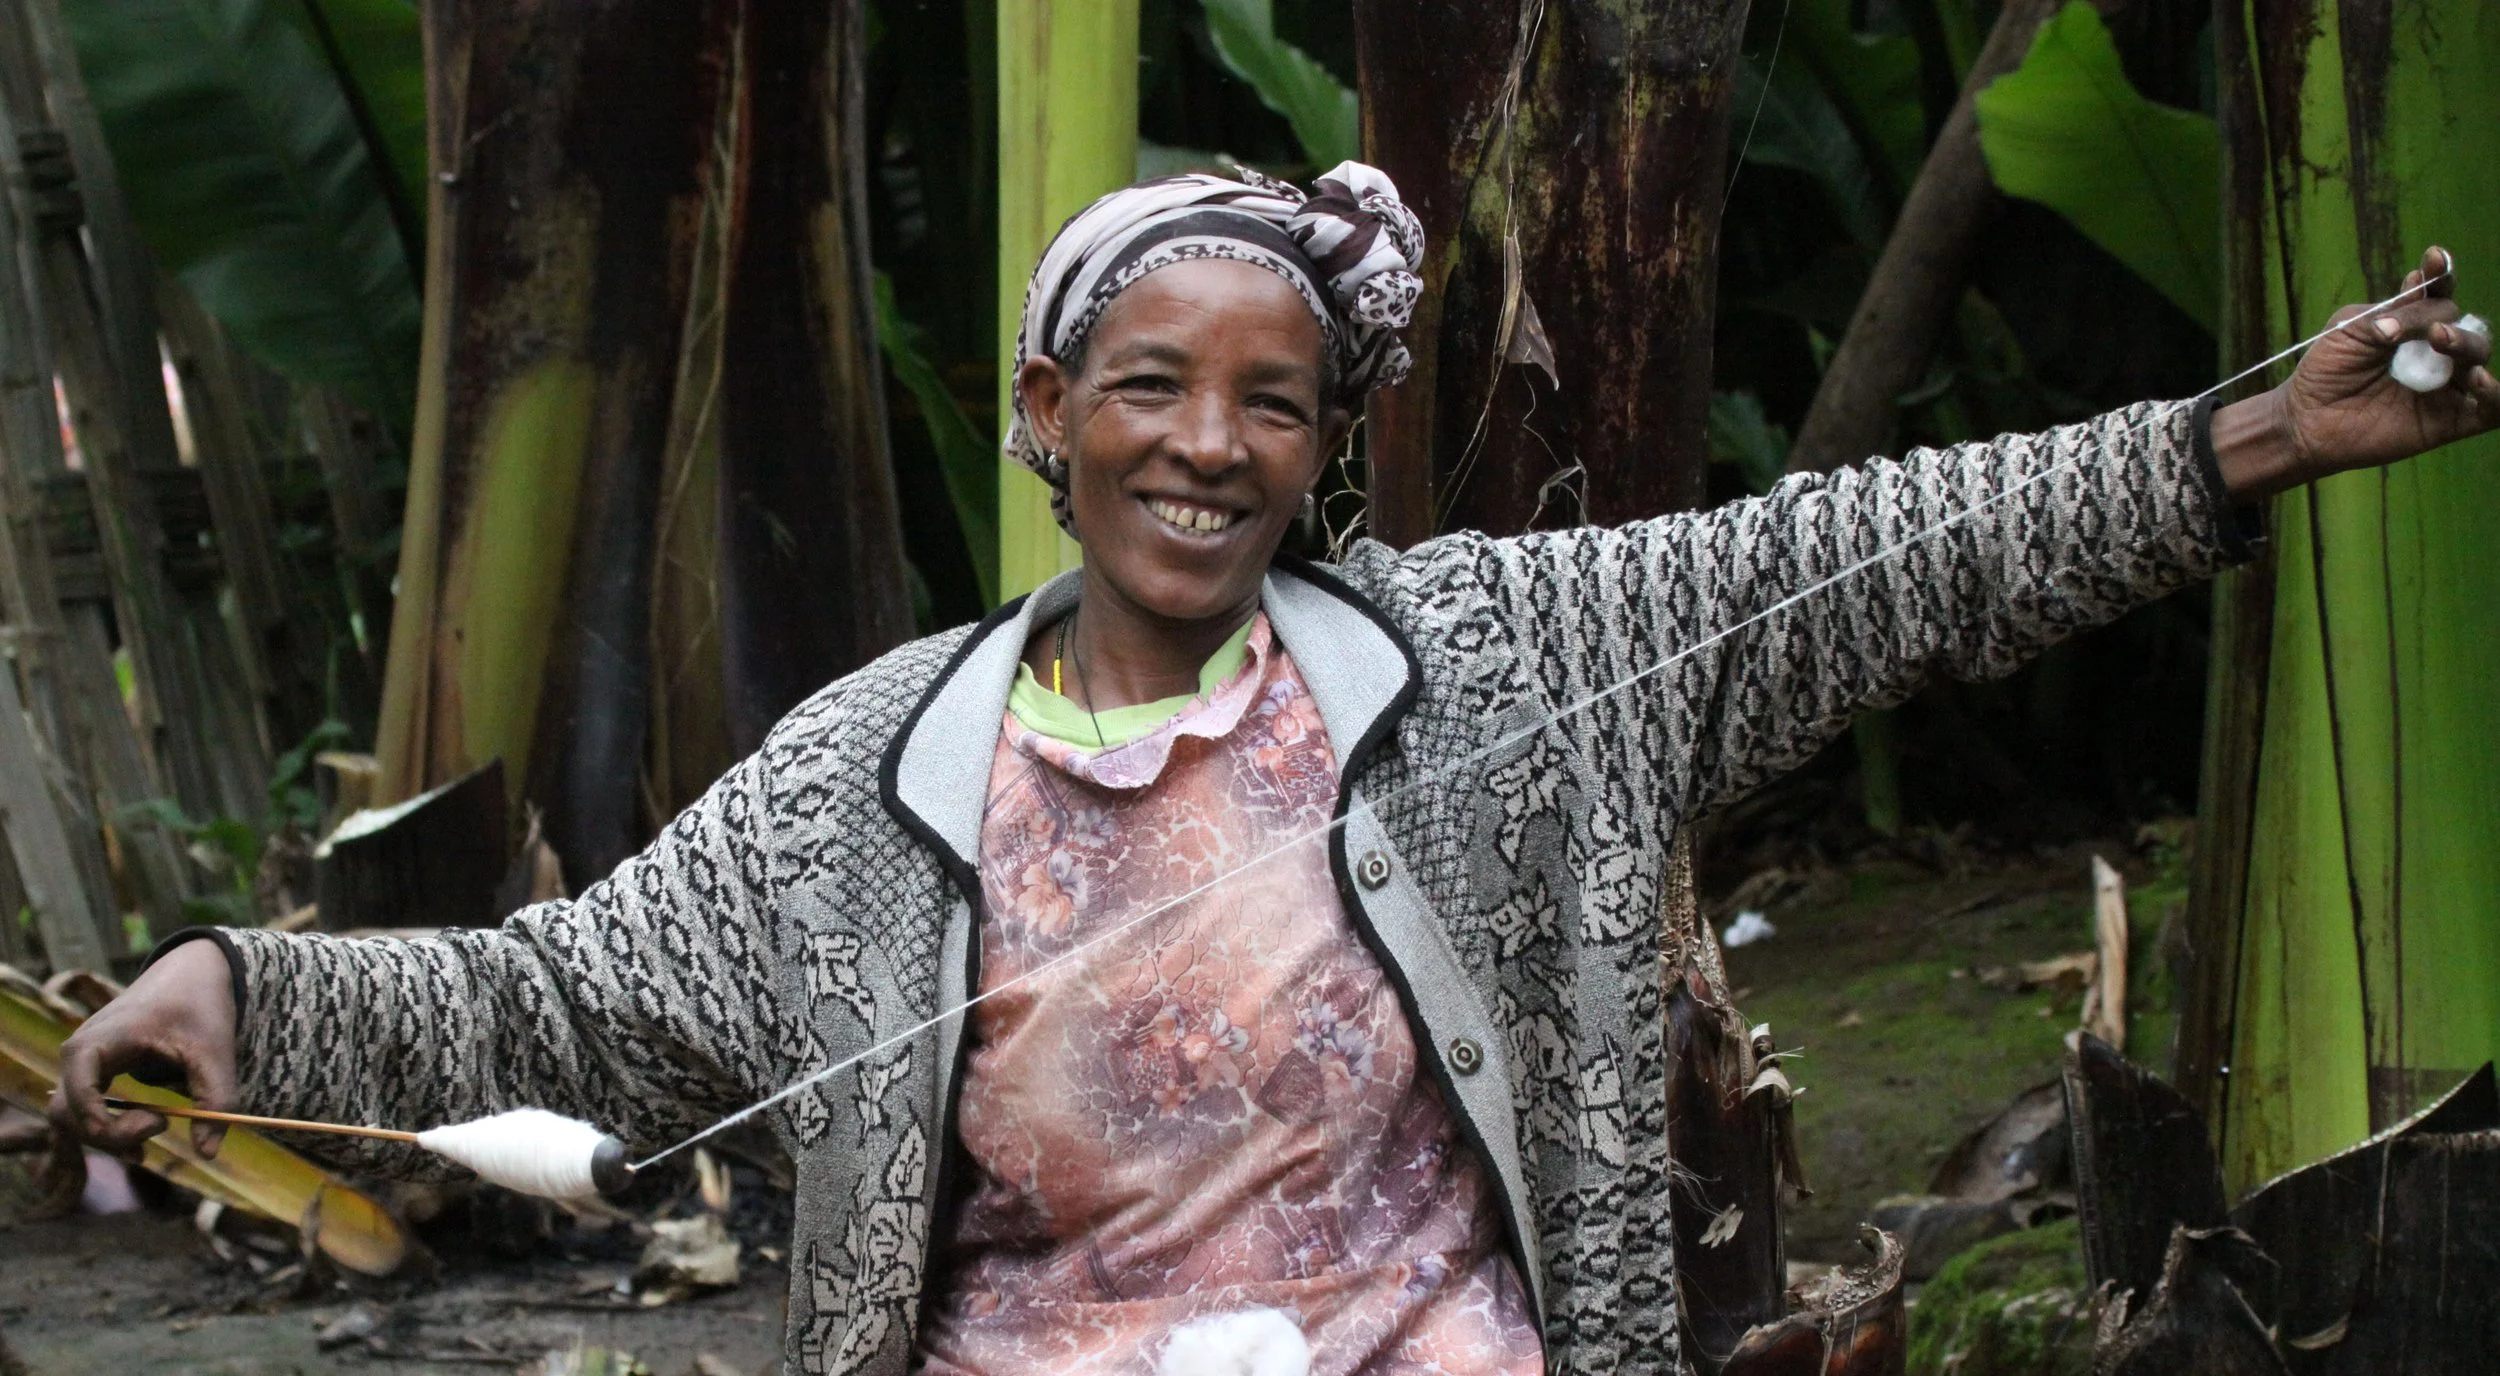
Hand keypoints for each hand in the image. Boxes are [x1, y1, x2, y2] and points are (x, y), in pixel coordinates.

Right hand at [46, 938, 238, 1157]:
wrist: (191, 974)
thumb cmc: (199, 1007)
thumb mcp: (215, 1052)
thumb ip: (216, 1099)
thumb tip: (207, 1153)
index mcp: (95, 1043)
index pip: (75, 1097)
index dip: (106, 1125)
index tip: (158, 1123)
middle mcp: (77, 1055)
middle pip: (66, 1115)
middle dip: (109, 1134)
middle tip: (162, 1124)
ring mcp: (80, 1065)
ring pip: (71, 1118)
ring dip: (107, 1137)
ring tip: (156, 1129)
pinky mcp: (92, 1073)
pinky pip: (84, 1111)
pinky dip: (107, 1129)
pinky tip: (143, 1139)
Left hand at [2214, 246, 2498, 499]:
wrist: (2306, 421)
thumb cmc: (2326, 371)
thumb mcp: (2350, 331)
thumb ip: (2391, 313)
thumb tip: (2422, 296)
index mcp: (2412, 324)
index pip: (2438, 295)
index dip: (2441, 274)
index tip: (2433, 258)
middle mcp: (2436, 351)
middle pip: (2464, 325)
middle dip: (2450, 322)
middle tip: (2429, 330)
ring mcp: (2446, 385)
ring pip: (2478, 358)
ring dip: (2468, 345)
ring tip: (2441, 341)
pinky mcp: (2450, 420)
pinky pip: (2491, 409)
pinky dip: (2495, 393)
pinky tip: (2479, 380)